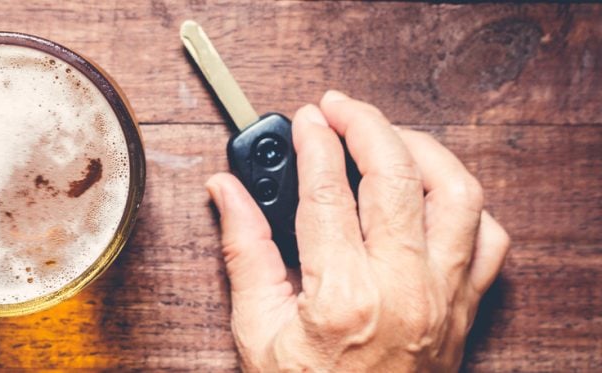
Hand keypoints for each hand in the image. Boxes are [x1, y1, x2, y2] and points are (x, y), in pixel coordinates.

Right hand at [206, 91, 509, 370]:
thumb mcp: (257, 328)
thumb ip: (244, 250)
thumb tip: (226, 191)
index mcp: (342, 296)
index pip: (329, 192)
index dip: (314, 143)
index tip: (304, 119)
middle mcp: (402, 289)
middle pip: (396, 175)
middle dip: (366, 124)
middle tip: (339, 108)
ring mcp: (442, 295)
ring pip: (456, 193)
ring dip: (421, 150)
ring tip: (387, 136)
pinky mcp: (464, 305)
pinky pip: (486, 236)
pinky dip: (463, 202)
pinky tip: (429, 191)